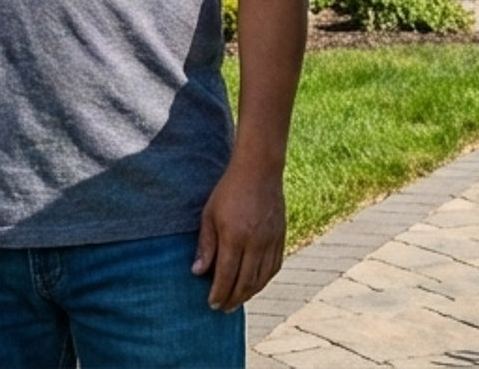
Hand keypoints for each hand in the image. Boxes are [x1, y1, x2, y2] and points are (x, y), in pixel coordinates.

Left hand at [193, 159, 284, 309]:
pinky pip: (275, 267)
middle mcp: (255, 242)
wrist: (259, 170)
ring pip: (262, 278)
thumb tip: (197, 272)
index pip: (226, 275)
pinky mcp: (281, 237)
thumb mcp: (209, 215)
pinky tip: (255, 284)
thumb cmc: (229, 191)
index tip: (211, 303)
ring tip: (237, 300)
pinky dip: (264, 280)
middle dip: (233, 299)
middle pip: (246, 282)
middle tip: (223, 308)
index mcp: (235, 236)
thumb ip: (205, 245)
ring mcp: (271, 240)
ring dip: (249, 294)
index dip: (219, 293)